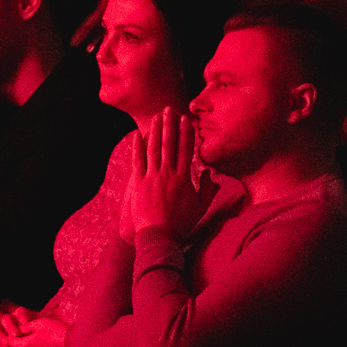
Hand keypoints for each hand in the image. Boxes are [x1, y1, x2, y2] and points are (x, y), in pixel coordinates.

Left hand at [121, 107, 215, 240]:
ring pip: (153, 149)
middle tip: (168, 109)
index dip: (186, 133)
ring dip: (155, 131)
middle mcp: (168, 174)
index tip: (186, 120)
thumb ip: (208, 189)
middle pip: (169, 144)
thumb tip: (209, 172)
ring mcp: (152, 177)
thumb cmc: (182, 224)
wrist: (160, 236)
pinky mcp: (138, 184)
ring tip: (156, 117)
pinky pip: (137, 161)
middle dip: (169, 125)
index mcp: (183, 178)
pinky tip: (137, 135)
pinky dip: (137, 147)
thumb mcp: (200, 207)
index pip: (186, 149)